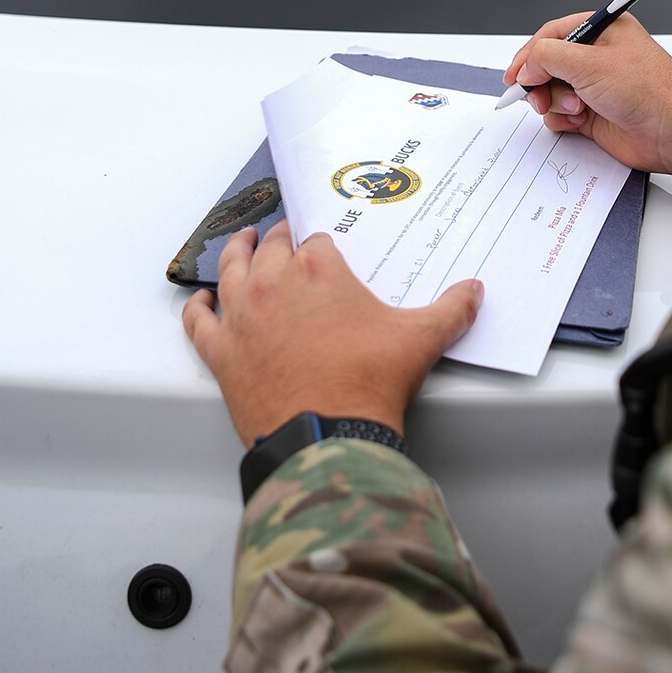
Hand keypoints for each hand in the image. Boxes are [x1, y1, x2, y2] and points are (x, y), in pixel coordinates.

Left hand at [183, 221, 482, 446]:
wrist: (327, 437)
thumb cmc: (369, 384)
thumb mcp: (421, 340)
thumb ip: (452, 310)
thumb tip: (474, 291)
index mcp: (318, 269)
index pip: (318, 241)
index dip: (323, 242)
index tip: (325, 246)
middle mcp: (272, 282)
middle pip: (270, 246)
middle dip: (280, 239)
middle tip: (285, 236)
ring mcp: (241, 315)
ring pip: (229, 269)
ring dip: (235, 252)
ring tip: (240, 242)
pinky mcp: (221, 351)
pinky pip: (198, 321)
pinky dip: (197, 308)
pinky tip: (201, 302)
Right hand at [503, 12, 671, 173]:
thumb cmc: (646, 90)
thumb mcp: (590, 63)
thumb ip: (548, 57)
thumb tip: (526, 66)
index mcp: (603, 30)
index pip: (552, 35)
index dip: (529, 54)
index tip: (514, 75)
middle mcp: (598, 57)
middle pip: (547, 65)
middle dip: (540, 82)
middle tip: (538, 96)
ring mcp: (595, 86)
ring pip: (551, 92)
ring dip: (556, 102)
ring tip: (577, 108)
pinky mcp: (593, 114)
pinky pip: (560, 114)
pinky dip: (563, 119)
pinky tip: (581, 121)